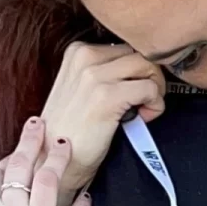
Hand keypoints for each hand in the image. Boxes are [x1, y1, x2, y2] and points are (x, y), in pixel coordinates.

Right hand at [41, 39, 165, 201]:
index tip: (135, 91)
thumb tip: (138, 69)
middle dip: (150, 77)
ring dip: (155, 89)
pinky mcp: (107, 96)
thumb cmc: (70, 130)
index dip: (138, 70)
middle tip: (145, 102)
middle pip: (139, 53)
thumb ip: (104, 72)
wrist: (51, 159)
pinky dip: (155, 105)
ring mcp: (94, 75)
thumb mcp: (80, 88)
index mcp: (77, 51)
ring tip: (143, 110)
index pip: (126, 46)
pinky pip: (149, 89)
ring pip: (147, 66)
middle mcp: (85, 57)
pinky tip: (142, 118)